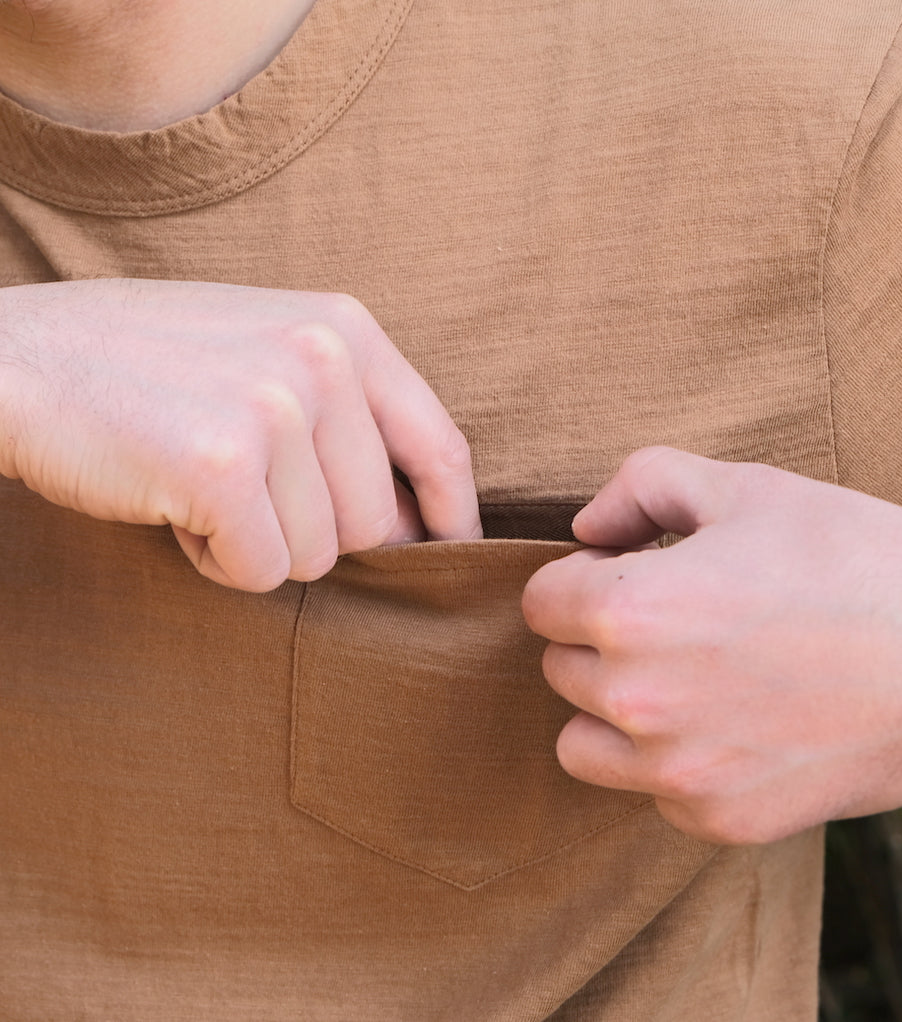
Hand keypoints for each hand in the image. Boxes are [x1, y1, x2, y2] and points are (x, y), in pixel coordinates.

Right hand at [0, 279, 480, 590]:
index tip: (450, 555)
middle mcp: (322, 359)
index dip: (452, 516)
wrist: (18, 359)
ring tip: (199, 483)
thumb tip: (418, 520)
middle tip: (241, 488)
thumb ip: (348, 417)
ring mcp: (273, 408)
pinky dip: (216, 560)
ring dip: (258, 543)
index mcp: (346, 329)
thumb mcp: (267, 354)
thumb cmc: (149, 367)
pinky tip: (173, 504)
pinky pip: (261, 570)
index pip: (441, 446)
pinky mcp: (221, 465)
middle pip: (376, 523)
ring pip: (319, 555)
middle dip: (313, 533)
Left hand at [522, 447, 901, 843]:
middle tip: (669, 622)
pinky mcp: (722, 820)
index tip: (620, 577)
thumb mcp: (741, 485)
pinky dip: (673, 764)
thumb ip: (639, 487)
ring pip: (583, 743)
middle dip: (597, 641)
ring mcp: (679, 772)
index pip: (540, 602)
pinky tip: (732, 725)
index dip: (579, 581)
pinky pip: (651, 793)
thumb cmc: (852, 554)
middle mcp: (638, 701)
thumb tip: (584, 528)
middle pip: (559, 669)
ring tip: (680, 679)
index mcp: (630, 611)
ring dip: (612, 712)